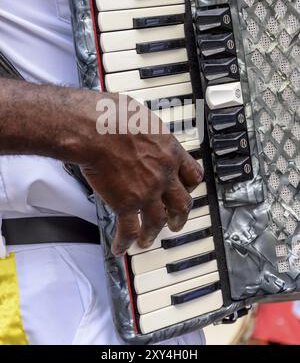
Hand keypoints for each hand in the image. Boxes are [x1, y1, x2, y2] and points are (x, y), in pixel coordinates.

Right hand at [79, 93, 203, 255]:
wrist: (94, 129)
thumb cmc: (113, 116)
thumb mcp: (141, 115)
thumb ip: (148, 129)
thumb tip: (142, 125)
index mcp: (170, 152)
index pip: (192, 174)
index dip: (191, 185)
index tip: (187, 190)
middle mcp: (163, 175)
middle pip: (182, 202)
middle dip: (180, 215)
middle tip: (177, 221)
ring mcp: (147, 192)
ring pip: (158, 221)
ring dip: (154, 232)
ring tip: (149, 239)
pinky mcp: (126, 204)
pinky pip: (129, 229)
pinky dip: (125, 241)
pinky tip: (119, 247)